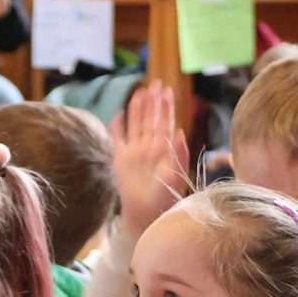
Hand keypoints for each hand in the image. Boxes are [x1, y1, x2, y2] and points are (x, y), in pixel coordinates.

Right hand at [108, 83, 189, 237]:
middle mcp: (149, 147)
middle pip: (150, 119)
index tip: (166, 90)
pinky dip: (117, 125)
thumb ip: (179, 153)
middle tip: (154, 84)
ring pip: (135, 124)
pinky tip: (119, 113)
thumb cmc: (165, 196)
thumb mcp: (176, 175)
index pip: (164, 122)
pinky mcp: (121, 158)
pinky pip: (118, 137)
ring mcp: (135, 151)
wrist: (146, 212)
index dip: (165, 106)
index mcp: (164, 149)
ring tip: (139, 92)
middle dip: (152, 102)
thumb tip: (180, 131)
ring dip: (137, 109)